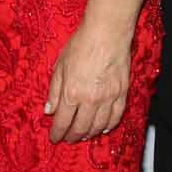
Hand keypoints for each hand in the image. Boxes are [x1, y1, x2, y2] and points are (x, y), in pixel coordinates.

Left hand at [44, 17, 133, 142]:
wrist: (107, 32)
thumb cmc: (81, 44)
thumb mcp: (60, 65)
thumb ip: (54, 90)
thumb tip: (49, 110)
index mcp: (72, 92)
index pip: (63, 122)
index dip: (57, 133)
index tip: (54, 137)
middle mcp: (90, 99)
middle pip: (80, 128)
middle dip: (72, 136)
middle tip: (67, 139)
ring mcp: (108, 98)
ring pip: (99, 126)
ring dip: (89, 133)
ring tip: (83, 135)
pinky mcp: (122, 93)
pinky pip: (116, 117)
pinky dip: (109, 126)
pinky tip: (103, 128)